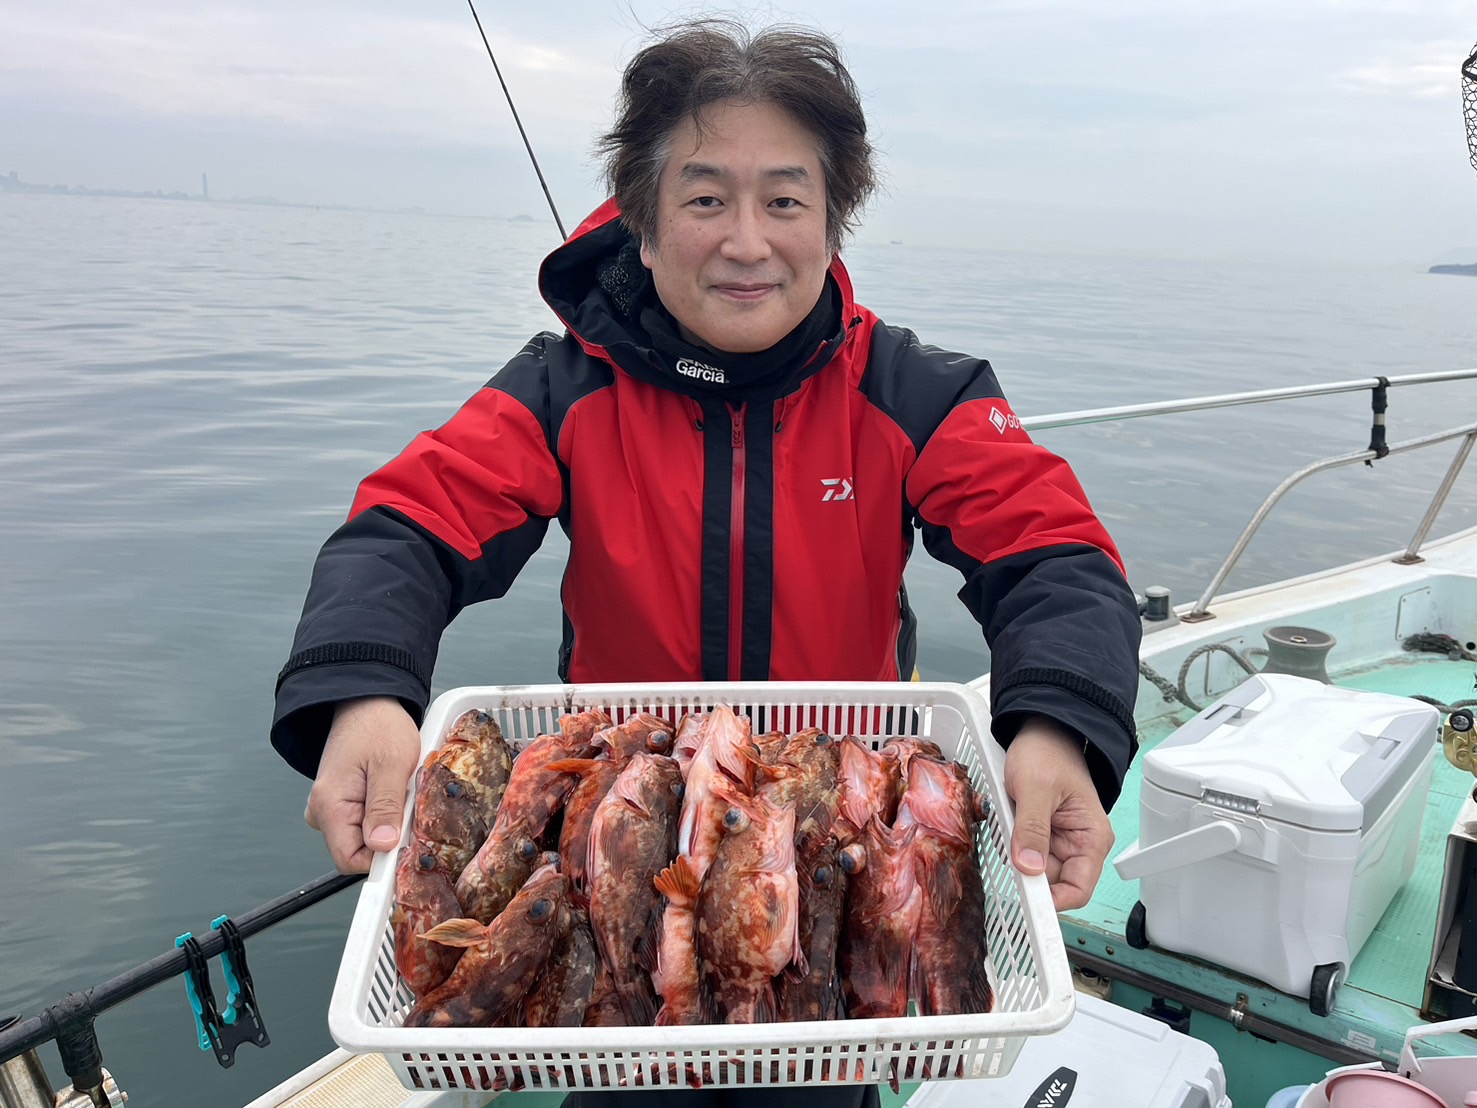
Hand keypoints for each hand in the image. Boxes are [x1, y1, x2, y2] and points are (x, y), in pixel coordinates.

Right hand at [305, 696, 421, 872]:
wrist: (366, 702)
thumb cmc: (378, 726)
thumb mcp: (390, 764)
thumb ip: (385, 807)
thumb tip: (382, 846)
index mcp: (329, 807)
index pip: (351, 860)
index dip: (383, 859)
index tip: (408, 840)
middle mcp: (324, 813)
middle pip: (361, 851)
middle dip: (391, 835)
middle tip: (409, 802)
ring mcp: (333, 809)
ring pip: (368, 837)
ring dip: (392, 822)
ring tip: (403, 789)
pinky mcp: (345, 804)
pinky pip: (369, 823)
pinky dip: (389, 812)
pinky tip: (397, 789)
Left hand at [1004, 716, 1113, 911]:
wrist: (1041, 730)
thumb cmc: (1048, 752)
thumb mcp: (1036, 788)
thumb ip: (1032, 829)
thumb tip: (1029, 868)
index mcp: (1091, 839)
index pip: (1078, 890)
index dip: (1052, 900)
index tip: (1024, 896)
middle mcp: (1079, 846)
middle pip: (1051, 884)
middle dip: (1026, 872)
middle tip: (1007, 849)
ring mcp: (1057, 842)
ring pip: (1033, 870)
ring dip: (1015, 855)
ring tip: (1009, 823)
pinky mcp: (1039, 835)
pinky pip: (1022, 853)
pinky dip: (1010, 844)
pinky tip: (1006, 822)